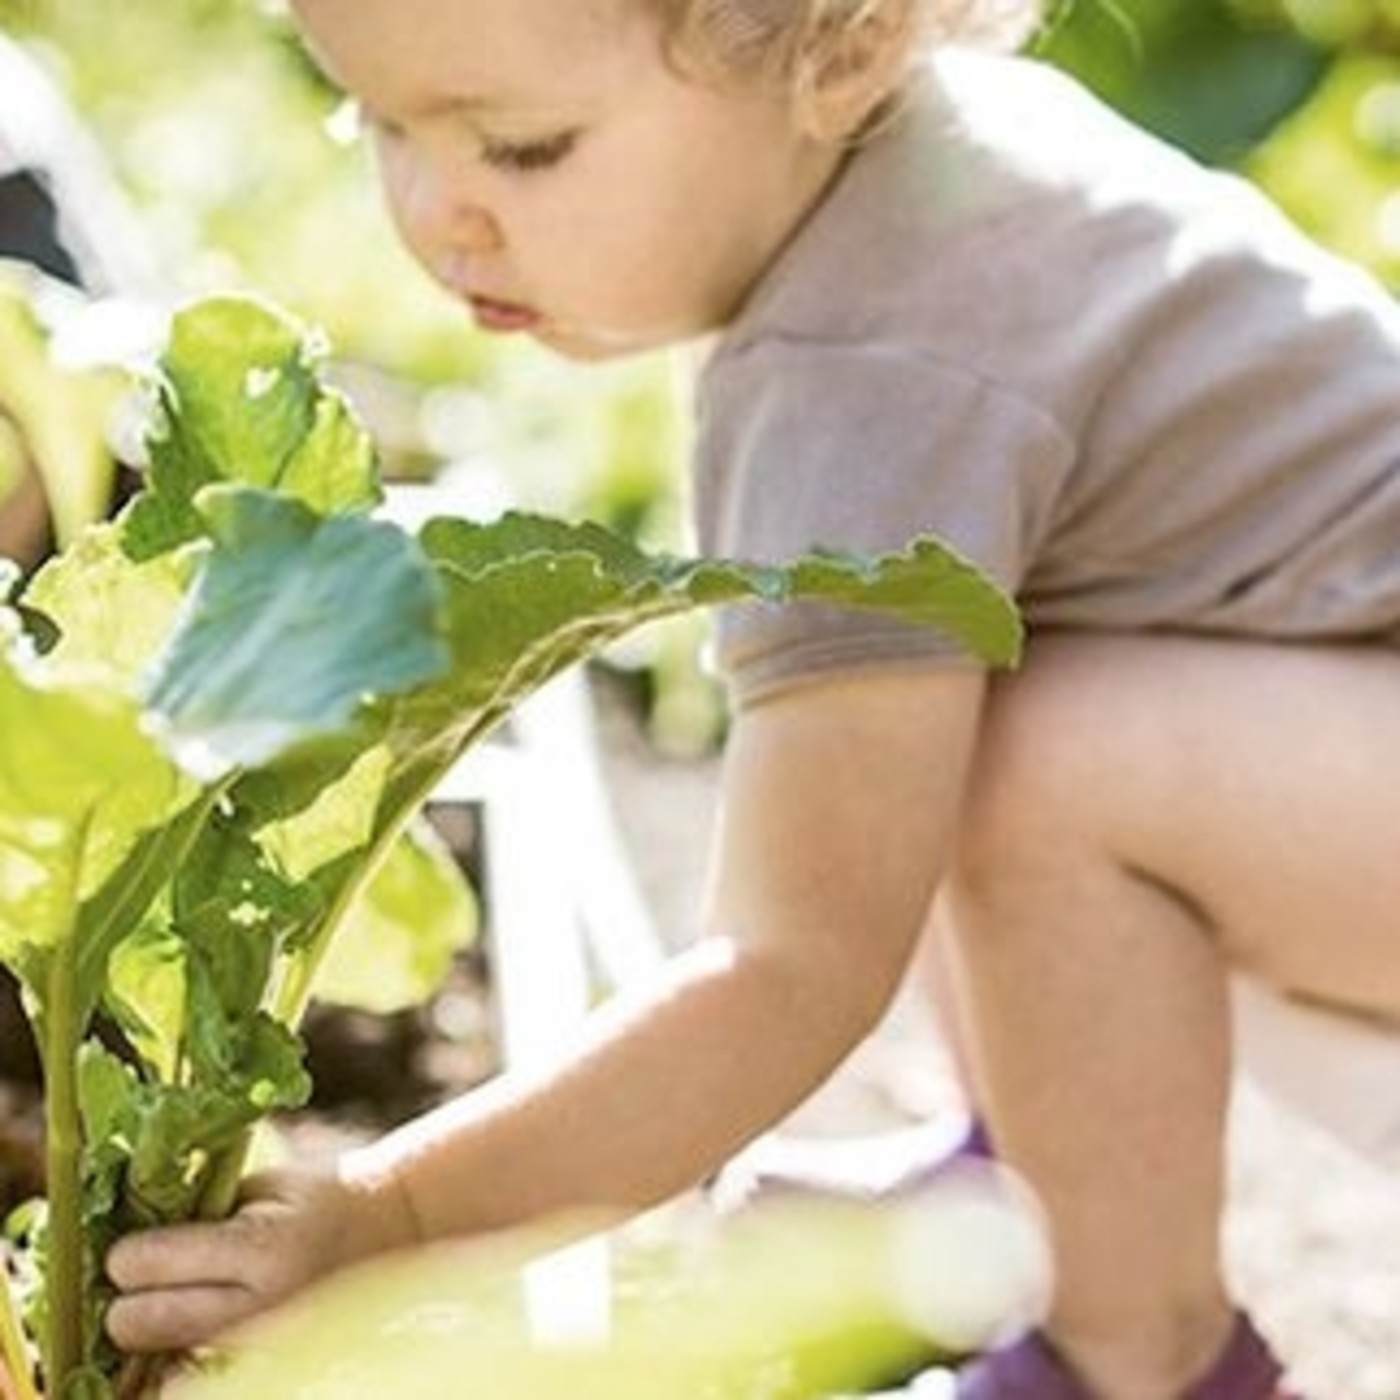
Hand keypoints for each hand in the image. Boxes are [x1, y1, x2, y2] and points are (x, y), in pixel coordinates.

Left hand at [105, 1159, 415, 1352]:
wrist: (391, 1234)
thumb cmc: (316, 1200)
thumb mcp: (262, 1188)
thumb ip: (197, 1213)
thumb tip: (116, 1244)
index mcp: (262, 1247)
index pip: (142, 1263)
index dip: (130, 1254)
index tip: (141, 1247)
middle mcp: (261, 1307)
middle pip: (134, 1324)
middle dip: (129, 1302)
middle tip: (151, 1282)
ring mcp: (266, 1350)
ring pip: (154, 1370)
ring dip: (154, 1340)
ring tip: (179, 1310)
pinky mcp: (271, 1370)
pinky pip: (192, 1383)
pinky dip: (182, 1365)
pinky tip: (199, 1338)